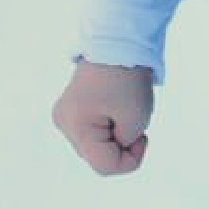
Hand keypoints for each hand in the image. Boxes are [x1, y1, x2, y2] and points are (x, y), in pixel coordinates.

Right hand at [52, 60, 154, 175]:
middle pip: (98, 157)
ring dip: (115, 136)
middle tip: (135, 121)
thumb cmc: (128, 79)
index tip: (143, 137)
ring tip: (124, 110)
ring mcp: (65, 116)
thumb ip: (124, 145)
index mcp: (76, 127)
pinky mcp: (71, 109)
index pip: (105, 166)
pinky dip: (109, 127)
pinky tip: (116, 109)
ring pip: (95, 146)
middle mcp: (64, 124)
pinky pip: (93, 132)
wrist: (118, 42)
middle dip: (122, 146)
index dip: (130, 160)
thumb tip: (113, 146)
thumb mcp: (136, 119)